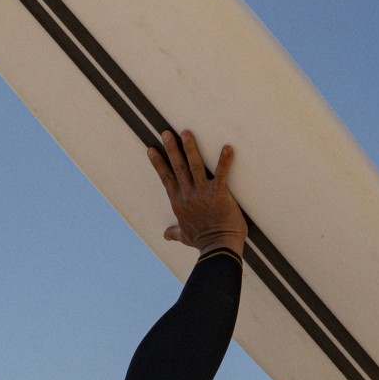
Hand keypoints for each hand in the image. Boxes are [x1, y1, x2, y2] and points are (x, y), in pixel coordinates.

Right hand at [147, 130, 247, 255]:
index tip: (151, 149)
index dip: (158, 163)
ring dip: (190, 148)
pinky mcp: (219, 194)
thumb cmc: (203, 242)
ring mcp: (203, 193)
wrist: (218, 247)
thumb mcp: (185, 236)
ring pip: (194, 166)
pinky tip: (227, 148)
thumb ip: (175, 232)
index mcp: (179, 202)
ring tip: (186, 133)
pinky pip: (221, 174)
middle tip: (166, 132)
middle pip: (177, 167)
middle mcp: (188, 195)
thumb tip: (165, 235)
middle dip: (171, 148)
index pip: (166, 178)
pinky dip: (224, 161)